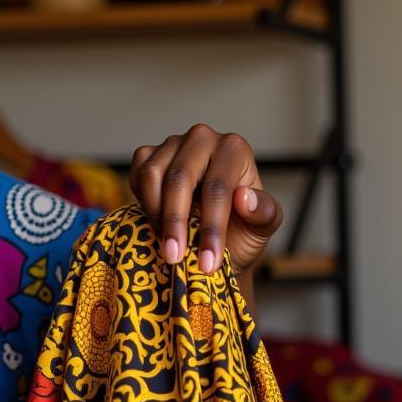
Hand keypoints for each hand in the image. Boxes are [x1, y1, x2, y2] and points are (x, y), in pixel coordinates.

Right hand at [129, 124, 282, 273]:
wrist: (217, 236)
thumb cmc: (242, 228)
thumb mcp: (262, 228)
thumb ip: (264, 213)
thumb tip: (244, 197)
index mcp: (235, 150)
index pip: (218, 188)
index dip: (212, 228)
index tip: (207, 262)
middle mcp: (204, 139)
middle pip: (180, 178)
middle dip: (176, 223)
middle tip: (175, 258)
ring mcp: (173, 143)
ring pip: (153, 175)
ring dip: (156, 216)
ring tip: (167, 246)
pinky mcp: (150, 154)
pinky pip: (137, 174)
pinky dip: (143, 202)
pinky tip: (157, 224)